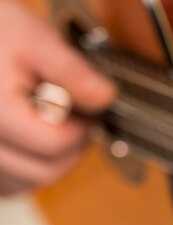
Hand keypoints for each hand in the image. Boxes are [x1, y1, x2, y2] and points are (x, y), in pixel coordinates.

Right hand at [0, 0, 114, 194]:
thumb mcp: (36, 40)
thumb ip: (72, 71)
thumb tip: (107, 97)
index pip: (57, 143)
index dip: (83, 127)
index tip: (85, 107)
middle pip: (47, 171)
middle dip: (73, 147)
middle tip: (74, 116)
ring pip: (31, 181)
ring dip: (54, 160)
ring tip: (50, 121)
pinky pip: (13, 184)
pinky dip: (32, 167)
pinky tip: (36, 137)